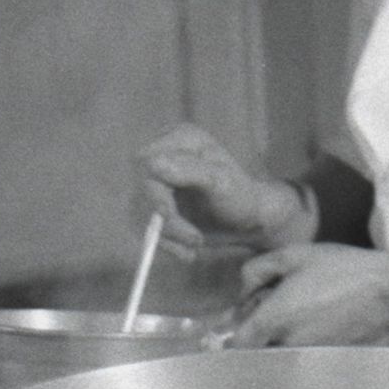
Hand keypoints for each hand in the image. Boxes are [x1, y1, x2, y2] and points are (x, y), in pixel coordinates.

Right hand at [137, 121, 314, 252]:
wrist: (248, 220)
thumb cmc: (241, 196)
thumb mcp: (221, 182)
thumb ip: (189, 171)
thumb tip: (152, 163)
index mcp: (179, 139)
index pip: (147, 166)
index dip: (156, 196)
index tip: (172, 218)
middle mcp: (162, 154)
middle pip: (140, 193)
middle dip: (167, 224)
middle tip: (195, 242)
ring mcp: (155, 181)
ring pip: (140, 215)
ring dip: (168, 239)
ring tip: (196, 247)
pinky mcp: (152, 205)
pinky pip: (145, 227)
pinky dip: (166, 244)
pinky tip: (187, 249)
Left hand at [223, 241, 388, 350]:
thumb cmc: (342, 270)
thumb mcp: (294, 256)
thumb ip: (256, 271)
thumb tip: (241, 292)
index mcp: (271, 321)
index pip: (236, 346)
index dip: (235, 336)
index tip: (242, 324)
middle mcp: (284, 348)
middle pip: (256, 355)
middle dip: (257, 340)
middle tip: (270, 319)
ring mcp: (305, 361)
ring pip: (278, 360)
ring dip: (278, 346)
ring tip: (299, 322)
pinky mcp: (324, 367)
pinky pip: (300, 365)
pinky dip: (300, 352)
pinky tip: (316, 331)